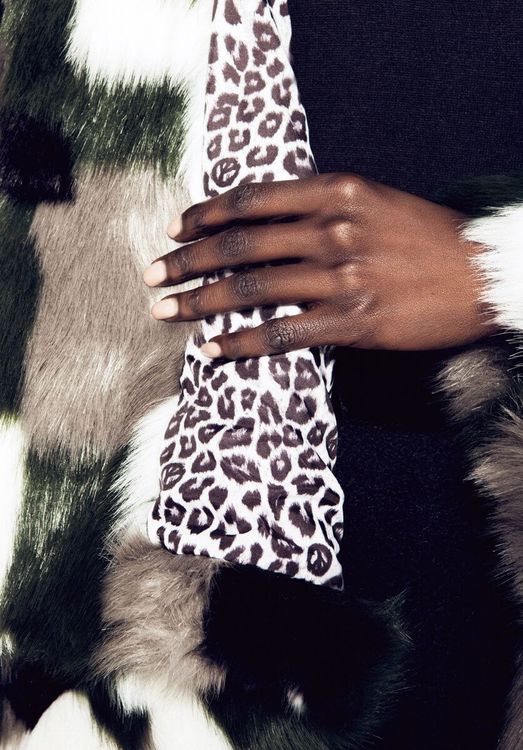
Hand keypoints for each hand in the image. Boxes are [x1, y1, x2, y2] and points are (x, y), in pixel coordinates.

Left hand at [143, 174, 496, 358]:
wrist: (483, 274)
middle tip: (153, 275)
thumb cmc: (427, 238)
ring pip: (250, 290)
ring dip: (198, 302)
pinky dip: (238, 343)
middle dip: (186, 261)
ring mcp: (342, 277)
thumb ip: (320, 205)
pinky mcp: (353, 322)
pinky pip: (281, 335)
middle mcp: (333, 229)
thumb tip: (265, 221)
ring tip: (165, 312)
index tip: (175, 229)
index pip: (250, 200)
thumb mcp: (374, 201)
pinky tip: (209, 349)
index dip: (203, 215)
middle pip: (238, 245)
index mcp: (336, 191)